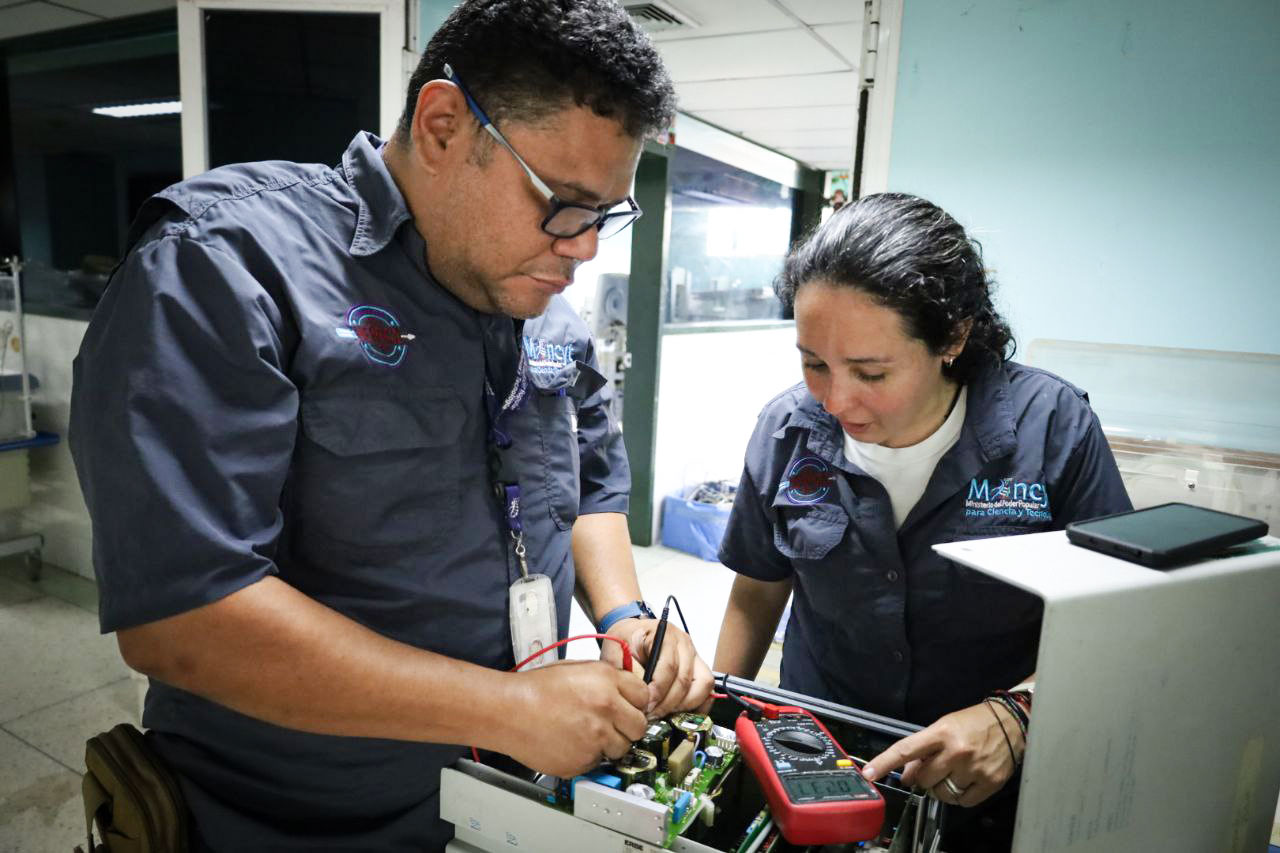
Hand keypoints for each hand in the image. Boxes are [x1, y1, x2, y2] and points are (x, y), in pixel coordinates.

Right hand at [498, 660, 648, 777]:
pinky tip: (570, 743)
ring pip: (621, 749)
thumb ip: (606, 678)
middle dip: (628, 727)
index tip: (629, 708)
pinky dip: (588, 757)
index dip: (636, 703)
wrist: (508, 711)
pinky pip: (598, 762)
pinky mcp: (584, 761)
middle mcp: (606, 708)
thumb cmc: (534, 689)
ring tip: (585, 734)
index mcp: (606, 681)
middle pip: (639, 726)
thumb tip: (625, 690)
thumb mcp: (576, 668)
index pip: (644, 696)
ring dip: (609, 744)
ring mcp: (597, 737)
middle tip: (612, 726)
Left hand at [602, 618, 713, 718]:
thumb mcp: (617, 650)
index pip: (668, 667)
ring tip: (665, 716)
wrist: (631, 633)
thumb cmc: (624, 639)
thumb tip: (642, 696)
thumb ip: (629, 671)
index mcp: (664, 634)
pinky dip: (697, 705)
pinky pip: (707, 690)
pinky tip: (680, 715)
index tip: (646, 707)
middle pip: (685, 679)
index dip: (658, 691)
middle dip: (668, 704)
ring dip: (684, 706)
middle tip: (652, 716)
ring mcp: (694, 655)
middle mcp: (684, 643)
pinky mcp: (698, 668)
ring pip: (703, 685)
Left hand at [860, 701, 1022, 806]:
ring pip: (942, 793)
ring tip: (952, 774)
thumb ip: (923, 751)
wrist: (1011, 722)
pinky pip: (963, 802)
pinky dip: (960, 796)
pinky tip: (965, 781)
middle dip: (924, 777)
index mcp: (941, 733)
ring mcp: (974, 768)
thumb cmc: (973, 723)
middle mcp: (956, 751)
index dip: (884, 763)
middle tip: (934, 768)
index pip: (906, 749)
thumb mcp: (944, 728)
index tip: (868, 774)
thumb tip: (906, 776)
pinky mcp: (990, 782)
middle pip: (923, 779)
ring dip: (941, 788)